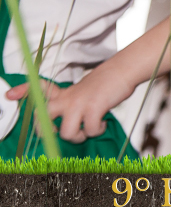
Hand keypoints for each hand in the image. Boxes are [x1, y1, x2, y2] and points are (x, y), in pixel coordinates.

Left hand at [6, 64, 134, 142]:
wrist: (124, 70)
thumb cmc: (106, 82)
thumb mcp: (84, 89)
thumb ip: (73, 102)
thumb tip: (71, 121)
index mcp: (64, 93)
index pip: (39, 90)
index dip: (23, 92)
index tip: (10, 95)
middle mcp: (67, 98)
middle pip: (43, 117)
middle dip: (46, 132)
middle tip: (57, 133)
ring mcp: (78, 103)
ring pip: (66, 133)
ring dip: (78, 137)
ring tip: (87, 131)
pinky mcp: (93, 108)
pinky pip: (89, 130)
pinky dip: (97, 130)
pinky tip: (102, 122)